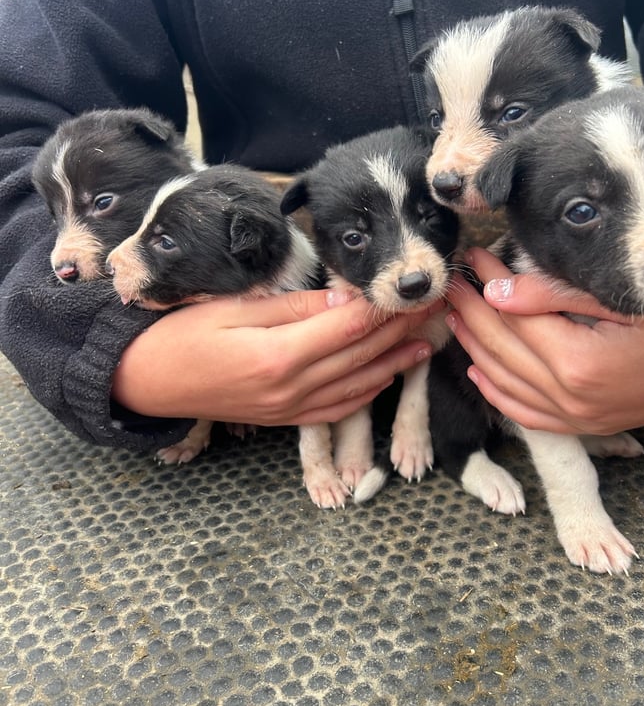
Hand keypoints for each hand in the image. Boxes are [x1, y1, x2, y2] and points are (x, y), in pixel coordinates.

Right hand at [112, 288, 437, 425]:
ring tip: (428, 342)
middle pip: (361, 356)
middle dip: (402, 330)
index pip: (348, 327)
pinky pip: (336, 409)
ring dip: (395, 362)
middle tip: (435, 308)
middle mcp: (291, 388)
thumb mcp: (233, 308)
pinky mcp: (283, 420)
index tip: (410, 286)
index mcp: (278, 355)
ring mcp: (288, 410)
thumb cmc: (180, 334)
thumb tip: (344, 300)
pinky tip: (387, 377)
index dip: (384, 307)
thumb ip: (293, 307)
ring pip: (357, 386)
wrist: (145, 381)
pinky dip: (366, 393)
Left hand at [446, 247, 643, 434]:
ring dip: (476, 349)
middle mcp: (574, 400)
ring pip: (508, 385)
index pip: (514, 318)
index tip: (473, 257)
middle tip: (453, 282)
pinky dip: (500, 394)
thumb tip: (496, 292)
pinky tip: (480, 371)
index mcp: (580, 364)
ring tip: (456, 316)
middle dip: (472, 314)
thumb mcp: (621, 299)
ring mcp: (581, 419)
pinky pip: (530, 416)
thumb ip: (554, 296)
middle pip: (502, 351)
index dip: (488, 285)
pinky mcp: (591, 426)